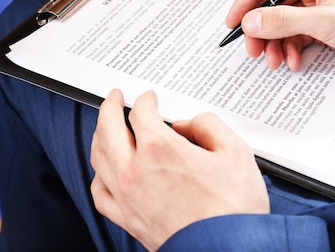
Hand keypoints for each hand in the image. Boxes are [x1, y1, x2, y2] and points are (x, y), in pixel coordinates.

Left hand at [90, 89, 268, 250]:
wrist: (228, 250)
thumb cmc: (233, 209)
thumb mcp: (236, 152)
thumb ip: (209, 126)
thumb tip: (190, 124)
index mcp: (160, 149)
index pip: (141, 113)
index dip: (145, 100)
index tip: (150, 99)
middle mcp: (136, 171)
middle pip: (109, 128)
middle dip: (110, 107)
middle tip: (115, 98)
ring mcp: (127, 197)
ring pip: (99, 157)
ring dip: (100, 135)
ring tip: (106, 127)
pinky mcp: (128, 220)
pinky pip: (100, 193)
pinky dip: (99, 175)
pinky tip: (105, 171)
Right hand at [225, 0, 334, 70]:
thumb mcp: (327, 20)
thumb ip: (284, 21)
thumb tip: (249, 22)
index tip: (234, 22)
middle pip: (269, 2)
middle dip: (260, 28)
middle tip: (253, 51)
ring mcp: (316, 5)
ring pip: (280, 23)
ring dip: (274, 44)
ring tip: (276, 62)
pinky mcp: (323, 26)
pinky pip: (294, 36)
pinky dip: (290, 50)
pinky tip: (294, 62)